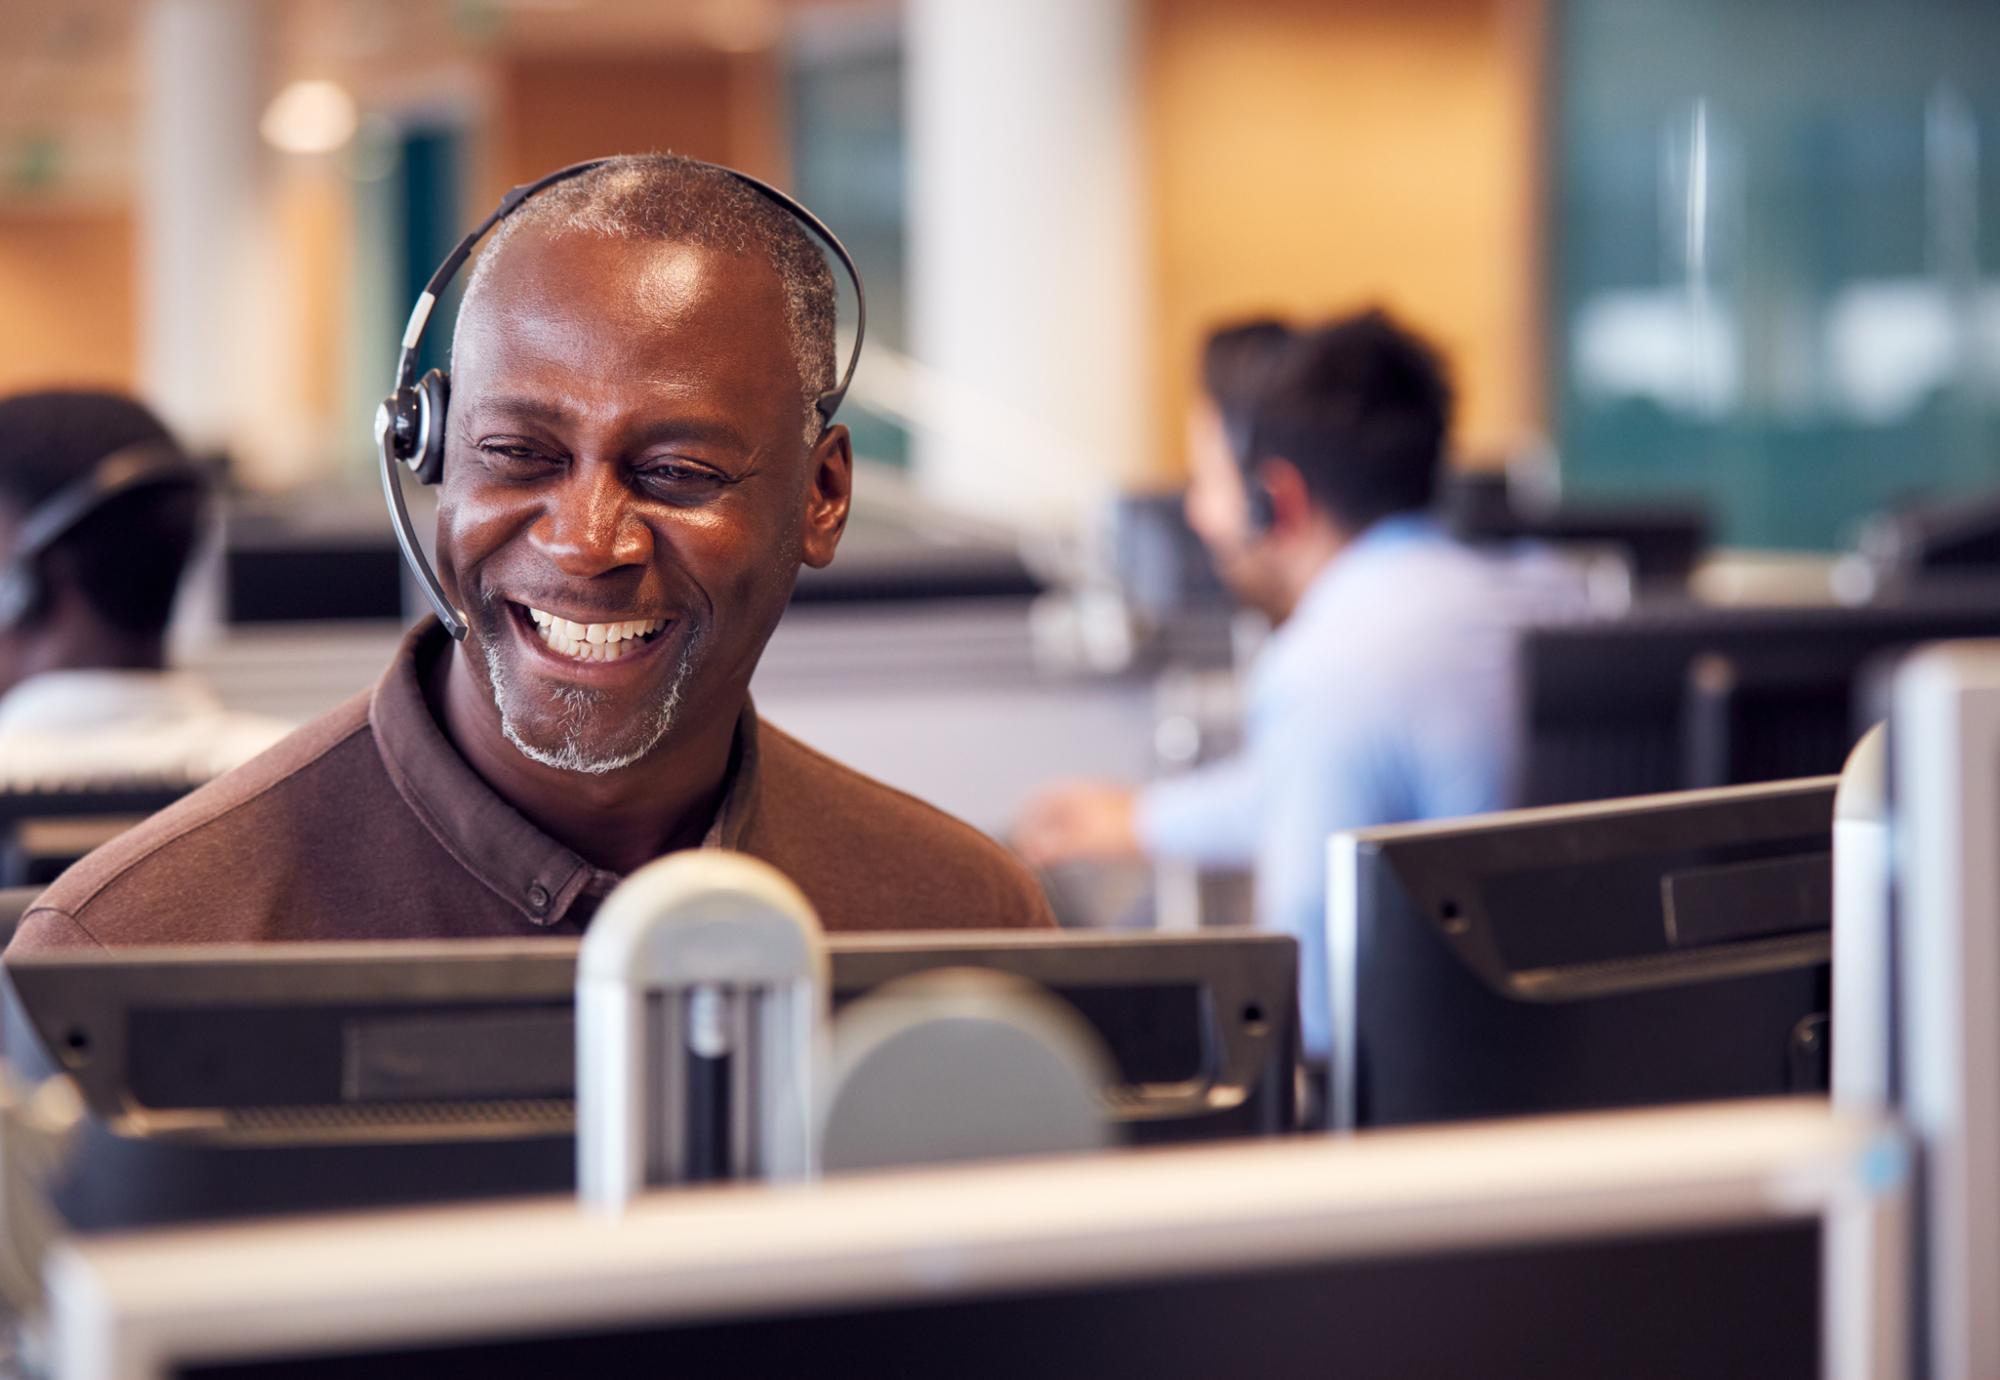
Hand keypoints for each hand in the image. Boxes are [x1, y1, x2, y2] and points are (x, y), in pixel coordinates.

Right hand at [1015, 781, 1141, 865]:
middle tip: (1034, 848)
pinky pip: (1089, 823)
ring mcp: (1104, 803)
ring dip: (1060, 834)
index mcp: (1075, 792)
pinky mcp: (1118, 815)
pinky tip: (1080, 849)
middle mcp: (1088, 793)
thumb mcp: (1082, 843)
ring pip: (1074, 817)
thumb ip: (1055, 848)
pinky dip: (1077, 835)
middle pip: (1056, 809)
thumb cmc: (1122, 830)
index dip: (1026, 816)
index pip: (1040, 799)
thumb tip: (1033, 852)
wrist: (1162, 826)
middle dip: (1043, 829)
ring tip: (1054, 852)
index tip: (1019, 832)